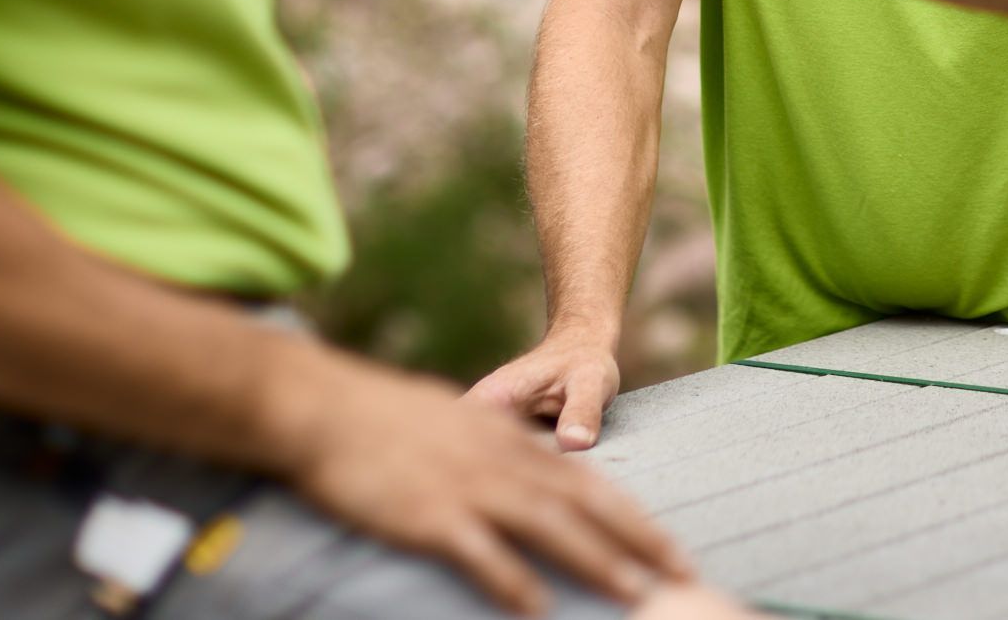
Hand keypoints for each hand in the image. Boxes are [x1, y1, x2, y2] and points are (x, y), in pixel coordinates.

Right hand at [268, 346, 690, 615]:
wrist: (322, 408)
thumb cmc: (381, 416)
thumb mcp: (455, 421)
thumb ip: (493, 445)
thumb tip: (517, 466)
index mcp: (511, 441)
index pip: (589, 483)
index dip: (633, 518)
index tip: (669, 548)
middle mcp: (502, 461)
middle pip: (587, 504)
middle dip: (641, 541)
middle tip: (685, 575)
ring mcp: (469, 487)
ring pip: (550, 526)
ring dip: (598, 562)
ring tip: (637, 594)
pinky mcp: (430, 514)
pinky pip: (482, 554)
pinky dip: (514, 582)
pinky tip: (540, 610)